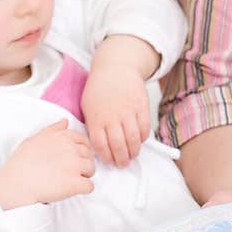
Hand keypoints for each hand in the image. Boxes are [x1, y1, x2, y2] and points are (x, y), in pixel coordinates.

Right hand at [0, 119, 94, 208]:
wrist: (16, 184)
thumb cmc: (22, 163)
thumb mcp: (34, 139)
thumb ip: (53, 129)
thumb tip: (65, 121)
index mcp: (62, 137)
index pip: (83, 141)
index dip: (79, 151)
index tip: (70, 159)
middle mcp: (70, 149)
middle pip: (89, 155)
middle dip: (82, 163)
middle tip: (67, 171)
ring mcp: (74, 166)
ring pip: (92, 169)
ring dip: (84, 175)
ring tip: (68, 180)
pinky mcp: (75, 183)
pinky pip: (90, 186)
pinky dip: (83, 189)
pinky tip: (70, 189)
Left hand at [81, 36, 158, 165]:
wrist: (116, 67)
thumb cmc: (100, 88)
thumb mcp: (87, 105)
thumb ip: (92, 125)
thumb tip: (97, 146)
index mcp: (96, 118)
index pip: (101, 145)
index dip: (106, 157)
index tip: (109, 161)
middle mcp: (112, 116)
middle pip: (118, 146)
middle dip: (121, 159)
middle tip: (122, 164)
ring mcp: (128, 111)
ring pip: (133, 140)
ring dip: (134, 152)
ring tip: (132, 155)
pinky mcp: (141, 106)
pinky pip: (145, 128)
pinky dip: (142, 138)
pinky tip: (139, 141)